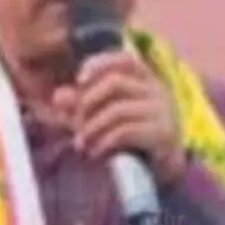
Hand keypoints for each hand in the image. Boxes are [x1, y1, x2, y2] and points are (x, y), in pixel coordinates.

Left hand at [62, 51, 185, 182]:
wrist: (165, 166)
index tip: (79, 79)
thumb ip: (82, 104)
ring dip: (92, 128)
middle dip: (87, 102)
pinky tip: (95, 152)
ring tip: (81, 144)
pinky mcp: (162, 133)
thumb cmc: (133, 135)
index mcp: (145, 79)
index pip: (124, 59)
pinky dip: (104, 142)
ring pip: (118, 110)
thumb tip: (58, 96)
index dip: (100, 63)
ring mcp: (162, 111)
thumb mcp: (105, 116)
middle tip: (75, 124)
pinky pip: (126, 132)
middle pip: (115, 82)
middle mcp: (157, 90)